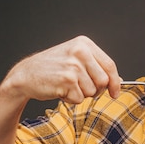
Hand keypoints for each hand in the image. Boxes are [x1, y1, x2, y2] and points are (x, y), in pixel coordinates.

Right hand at [2, 35, 120, 103]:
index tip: (115, 92)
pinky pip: (79, 99)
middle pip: (104, 81)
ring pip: (92, 91)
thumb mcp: (75, 60)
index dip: (115, 82)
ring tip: (67, 86)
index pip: (110, 65)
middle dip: (96, 90)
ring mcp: (73, 65)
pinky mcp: (67, 80)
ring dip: (81, 94)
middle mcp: (80, 52)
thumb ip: (97, 68)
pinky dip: (71, 99)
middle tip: (80, 88)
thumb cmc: (52, 68)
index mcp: (84, 44)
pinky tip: (60, 90)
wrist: (26, 74)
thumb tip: (118, 80)